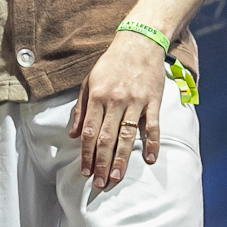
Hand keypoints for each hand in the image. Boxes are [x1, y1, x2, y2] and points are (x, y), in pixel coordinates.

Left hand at [68, 28, 166, 190]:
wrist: (139, 43)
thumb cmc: (111, 63)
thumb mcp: (88, 82)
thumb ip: (81, 109)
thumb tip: (74, 134)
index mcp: (97, 97)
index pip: (91, 132)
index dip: (87, 154)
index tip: (85, 171)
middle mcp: (116, 101)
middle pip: (107, 138)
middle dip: (102, 163)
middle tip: (100, 183)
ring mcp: (136, 101)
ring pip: (127, 136)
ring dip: (121, 159)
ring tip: (116, 177)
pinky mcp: (153, 101)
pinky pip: (153, 126)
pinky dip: (152, 143)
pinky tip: (149, 159)